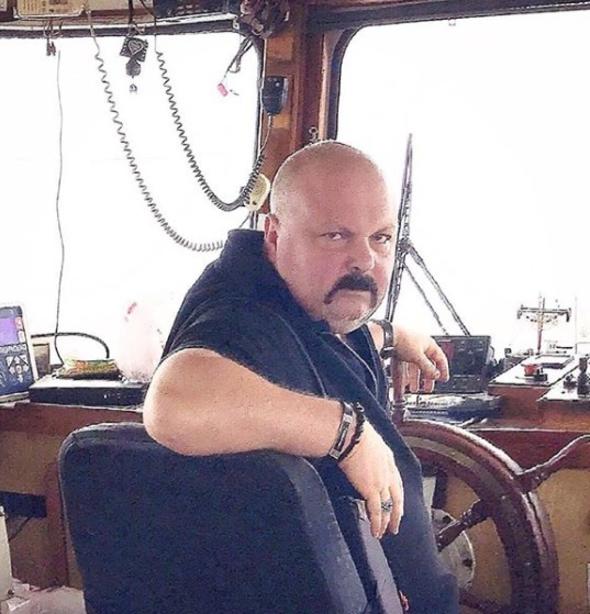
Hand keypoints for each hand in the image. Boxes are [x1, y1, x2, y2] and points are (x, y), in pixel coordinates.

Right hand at [338, 421, 403, 538]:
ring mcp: (381, 483)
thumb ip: (371, 452)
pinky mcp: (371, 490)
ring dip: (387, 522)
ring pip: (388, 507)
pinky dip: (377, 523)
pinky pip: (377, 512)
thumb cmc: (356, 434)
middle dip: (397, 513)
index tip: (397, 504)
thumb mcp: (370, 441)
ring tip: (384, 532)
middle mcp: (389, 473)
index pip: (397, 482)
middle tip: (395, 525)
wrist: (352, 435)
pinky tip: (376, 531)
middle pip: (397, 498)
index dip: (397, 495)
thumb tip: (362, 455)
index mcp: (389, 460)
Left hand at [392, 326, 448, 392]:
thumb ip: (428, 368)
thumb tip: (436, 375)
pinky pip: (402, 367)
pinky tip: (401, 385)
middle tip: (428, 388)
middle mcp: (419, 345)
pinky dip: (402, 377)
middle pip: (425, 365)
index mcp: (428, 344)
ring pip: (412, 367)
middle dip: (426, 378)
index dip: (443, 370)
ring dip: (413, 380)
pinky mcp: (397, 351)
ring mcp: (408, 348)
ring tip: (413, 390)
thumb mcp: (419, 357)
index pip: (440, 358)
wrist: (387, 334)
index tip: (443, 379)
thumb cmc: (404, 340)